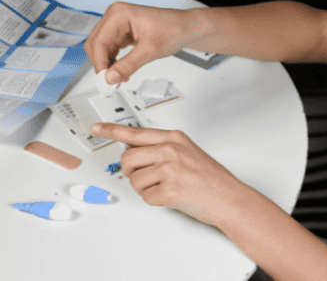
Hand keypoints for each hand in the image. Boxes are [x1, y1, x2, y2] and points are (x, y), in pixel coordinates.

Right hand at [83, 2, 204, 83]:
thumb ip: (128, 65)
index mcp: (119, 14)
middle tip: (110, 83)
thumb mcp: (150, 50)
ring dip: (107, 65)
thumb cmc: (174, 29)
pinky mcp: (122, 31)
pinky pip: (110, 48)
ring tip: (119, 78)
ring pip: (101, 48)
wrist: (187, 28)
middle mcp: (115, 16)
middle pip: (95, 45)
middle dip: (102, 65)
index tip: (105, 80)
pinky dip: (114, 62)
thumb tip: (110, 77)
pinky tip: (121, 71)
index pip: (98, 42)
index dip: (99, 64)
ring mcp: (118, 23)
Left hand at [91, 123, 247, 226]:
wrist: (229, 198)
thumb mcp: (188, 151)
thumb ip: (163, 148)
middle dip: (131, 172)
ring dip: (146, 188)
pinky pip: (146, 196)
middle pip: (127, 159)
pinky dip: (155, 200)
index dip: (112, 130)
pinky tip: (171, 196)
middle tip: (146, 177)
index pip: (135, 132)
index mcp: (174, 138)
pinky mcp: (169, 189)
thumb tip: (137, 152)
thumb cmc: (211, 178)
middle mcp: (170, 150)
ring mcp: (170, 169)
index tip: (97, 128)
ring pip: (135, 180)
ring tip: (166, 187)